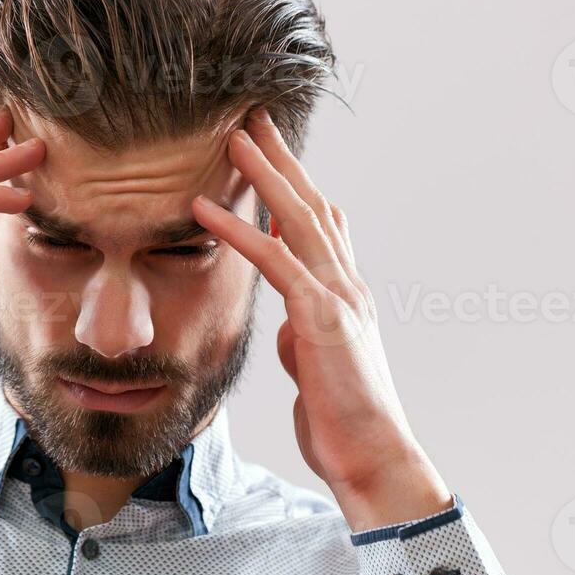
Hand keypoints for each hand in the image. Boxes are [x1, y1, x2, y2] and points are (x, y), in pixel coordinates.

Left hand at [191, 108, 449, 531]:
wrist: (372, 457)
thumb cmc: (342, 421)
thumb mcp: (313, 369)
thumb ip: (301, 338)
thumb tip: (287, 327)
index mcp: (343, 295)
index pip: (319, 225)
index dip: (294, 185)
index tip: (269, 152)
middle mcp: (346, 286)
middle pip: (312, 206)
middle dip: (282, 159)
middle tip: (252, 118)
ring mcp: (338, 298)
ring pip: (298, 219)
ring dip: (264, 174)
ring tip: (231, 137)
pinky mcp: (321, 319)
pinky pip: (273, 262)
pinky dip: (237, 230)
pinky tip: (203, 208)